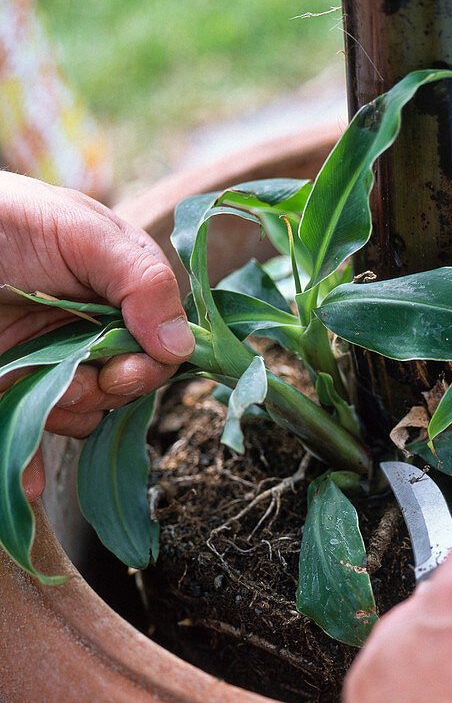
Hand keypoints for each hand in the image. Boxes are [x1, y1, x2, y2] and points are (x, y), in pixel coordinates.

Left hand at [0, 174, 193, 496]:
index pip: (163, 343)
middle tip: (93, 375)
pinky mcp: (15, 388)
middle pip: (131, 383)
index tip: (127, 363)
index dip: (153, 362)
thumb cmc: (6, 219)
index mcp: (121, 291)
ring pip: (89, 413)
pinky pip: (36, 435)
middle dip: (115, 386)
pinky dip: (33, 464)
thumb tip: (182, 348)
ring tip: (42, 383)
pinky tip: (28, 483)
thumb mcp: (82, 231)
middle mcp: (92, 330)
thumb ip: (141, 281)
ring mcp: (52, 362)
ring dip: (73, 410)